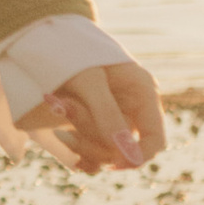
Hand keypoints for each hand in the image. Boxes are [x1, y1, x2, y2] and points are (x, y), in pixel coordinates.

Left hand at [19, 60, 167, 175]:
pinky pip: (92, 157)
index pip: (155, 140)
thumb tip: (126, 156)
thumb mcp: (89, 80)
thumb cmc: (73, 52)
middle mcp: (132, 110)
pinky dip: (76, 151)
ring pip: (105, 155)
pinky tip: (61, 135)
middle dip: (92, 138)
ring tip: (57, 107)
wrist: (48, 40)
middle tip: (63, 107)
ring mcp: (114, 120)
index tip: (112, 163)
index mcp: (143, 93)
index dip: (138, 156)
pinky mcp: (95, 128)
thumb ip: (106, 114)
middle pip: (123, 150)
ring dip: (79, 143)